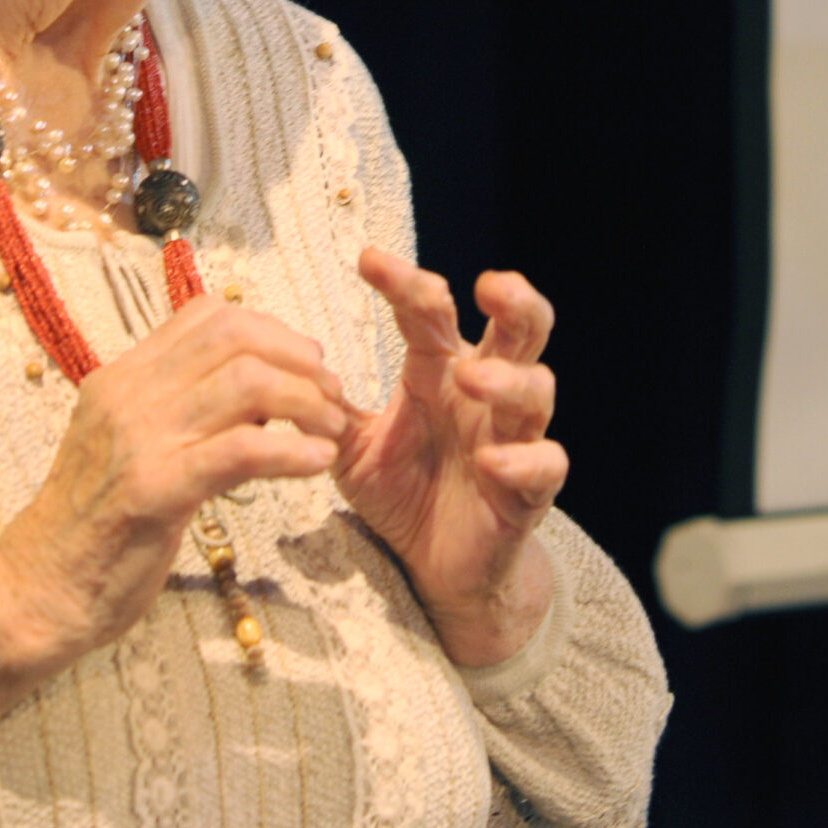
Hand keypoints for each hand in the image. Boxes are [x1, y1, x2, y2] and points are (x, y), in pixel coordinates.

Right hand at [0, 297, 346, 745]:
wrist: (35, 591)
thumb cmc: (92, 527)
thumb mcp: (126, 446)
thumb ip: (175, 409)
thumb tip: (254, 386)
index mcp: (121, 378)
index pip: (206, 316)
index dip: (271, 329)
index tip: (305, 362)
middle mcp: (128, 395)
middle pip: (235, 339)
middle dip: (299, 359)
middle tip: (333, 393)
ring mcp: (138, 440)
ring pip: (245, 385)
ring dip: (307, 402)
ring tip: (333, 429)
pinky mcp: (153, 491)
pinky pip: (240, 452)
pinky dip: (292, 451)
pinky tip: (318, 463)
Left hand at [332, 247, 565, 666]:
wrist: (437, 567)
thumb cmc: (404, 492)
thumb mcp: (353, 449)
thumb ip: (327, 412)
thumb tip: (282, 375)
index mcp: (443, 372)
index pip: (432, 313)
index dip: (405, 283)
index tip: (367, 260)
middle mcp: (485, 394)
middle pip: (523, 330)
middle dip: (516, 301)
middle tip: (488, 285)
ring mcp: (513, 438)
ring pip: (537, 390)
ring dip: (508, 380)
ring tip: (473, 378)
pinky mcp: (529, 491)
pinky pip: (545, 465)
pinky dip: (524, 459)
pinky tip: (492, 460)